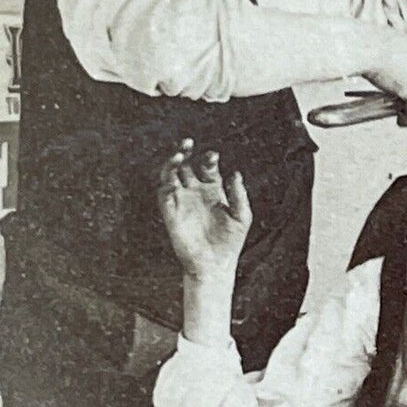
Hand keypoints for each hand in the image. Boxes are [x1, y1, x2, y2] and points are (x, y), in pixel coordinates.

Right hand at [157, 141, 251, 280]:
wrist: (215, 264)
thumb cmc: (231, 241)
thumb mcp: (242, 215)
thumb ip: (239, 194)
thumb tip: (236, 172)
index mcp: (213, 190)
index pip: (207, 166)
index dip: (208, 158)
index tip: (213, 156)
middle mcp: (195, 192)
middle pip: (185, 165)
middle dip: (184, 151)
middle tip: (187, 142)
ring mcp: (182, 201)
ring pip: (170, 175)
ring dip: (171, 163)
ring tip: (177, 154)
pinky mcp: (171, 213)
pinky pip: (164, 195)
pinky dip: (165, 185)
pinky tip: (173, 182)